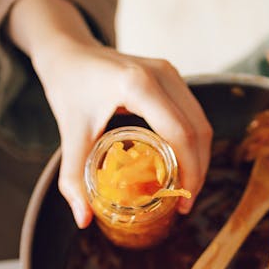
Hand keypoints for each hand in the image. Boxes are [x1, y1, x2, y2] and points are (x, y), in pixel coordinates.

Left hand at [35, 41, 211, 226]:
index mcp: (138, 84)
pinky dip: (193, 141)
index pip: (179, 133)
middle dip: (198, 170)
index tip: (182, 201)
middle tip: (185, 202)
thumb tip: (83, 219)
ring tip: (186, 187)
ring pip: (201, 122)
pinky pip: (193, 113)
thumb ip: (74, 177)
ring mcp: (170, 72)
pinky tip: (182, 164)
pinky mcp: (171, 75)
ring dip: (199, 157)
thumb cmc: (68, 86)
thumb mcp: (70, 133)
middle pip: (198, 130)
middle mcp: (162, 74)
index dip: (189, 171)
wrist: (68, 50)